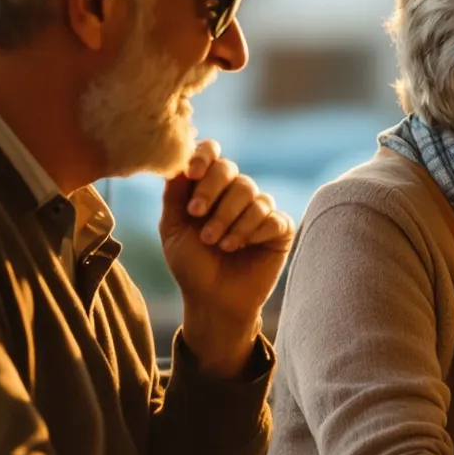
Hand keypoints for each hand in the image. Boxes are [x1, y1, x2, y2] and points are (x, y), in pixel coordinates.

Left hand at [161, 140, 291, 376]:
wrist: (214, 300)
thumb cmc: (192, 265)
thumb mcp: (173, 229)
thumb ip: (174, 194)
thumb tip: (176, 160)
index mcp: (209, 188)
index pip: (211, 154)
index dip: (203, 157)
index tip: (191, 173)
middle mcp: (235, 194)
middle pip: (231, 171)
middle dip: (211, 192)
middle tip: (197, 215)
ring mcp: (259, 210)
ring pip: (251, 193)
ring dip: (229, 220)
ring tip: (217, 244)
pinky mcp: (280, 228)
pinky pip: (272, 217)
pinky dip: (253, 232)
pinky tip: (242, 248)